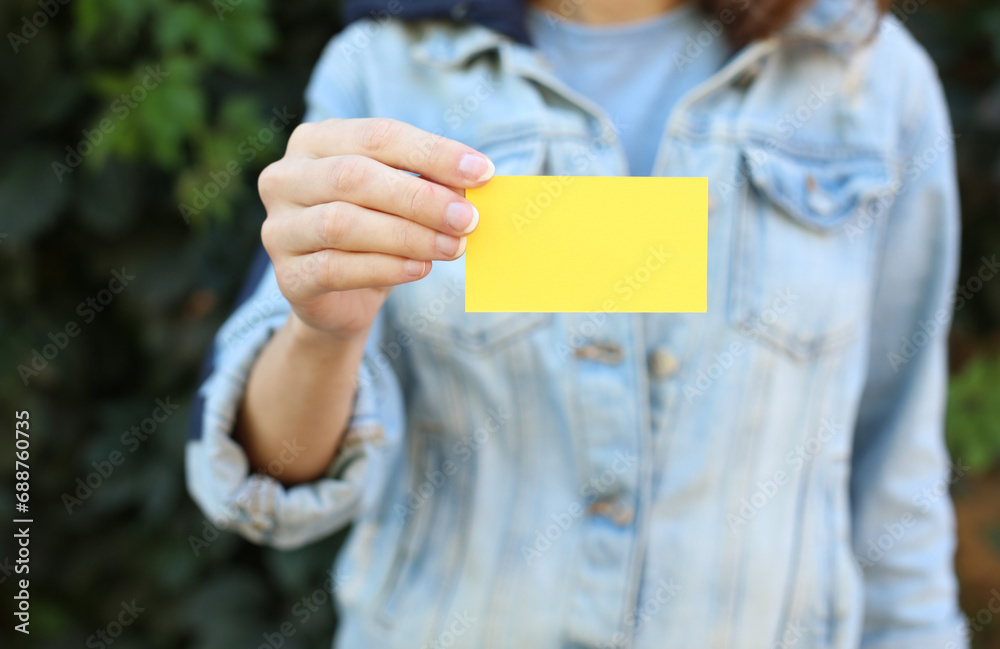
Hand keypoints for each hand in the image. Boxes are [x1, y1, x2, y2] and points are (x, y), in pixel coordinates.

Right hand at [258, 117, 493, 339]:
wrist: (341, 299)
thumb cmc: (376, 233)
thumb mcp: (401, 200)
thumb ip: (427, 185)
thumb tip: (471, 183)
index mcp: (315, 141)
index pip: (378, 136)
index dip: (432, 153)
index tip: (482, 171)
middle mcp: (285, 178)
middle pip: (355, 177)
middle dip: (420, 198)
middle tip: (468, 217)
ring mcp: (279, 228)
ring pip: (342, 224)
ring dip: (408, 235)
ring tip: (453, 246)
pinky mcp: (288, 277)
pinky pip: (335, 269)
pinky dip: (385, 268)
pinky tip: (421, 269)